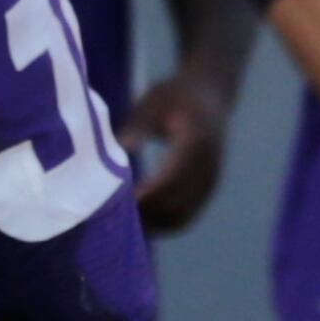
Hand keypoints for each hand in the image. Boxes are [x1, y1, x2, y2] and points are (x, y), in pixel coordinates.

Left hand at [120, 63, 230, 233]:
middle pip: (176, 203)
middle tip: (108, 219)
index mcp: (197, 142)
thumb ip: (139, 123)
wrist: (210, 96)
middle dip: (144, 214)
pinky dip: (161, 224)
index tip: (119, 204)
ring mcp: (211, 181)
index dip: (147, 195)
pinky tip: (136, 222)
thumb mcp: (154, 100)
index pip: (173, 178)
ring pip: (181, 216)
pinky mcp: (206, 190)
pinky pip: (185, 217)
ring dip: (152, 224)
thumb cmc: (175, 96)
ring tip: (118, 223)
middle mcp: (209, 166)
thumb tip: (124, 146)